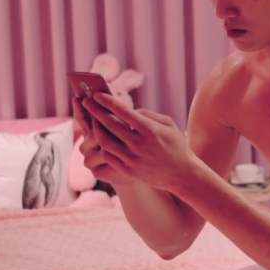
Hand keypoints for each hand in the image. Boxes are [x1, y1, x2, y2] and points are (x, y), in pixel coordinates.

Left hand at [80, 93, 200, 191]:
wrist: (182, 174)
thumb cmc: (177, 145)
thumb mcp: (169, 124)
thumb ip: (148, 115)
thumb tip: (129, 111)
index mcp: (150, 130)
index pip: (123, 112)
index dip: (108, 101)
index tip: (97, 94)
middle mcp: (139, 144)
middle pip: (109, 124)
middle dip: (95, 111)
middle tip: (87, 102)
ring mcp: (132, 158)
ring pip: (104, 140)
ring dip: (95, 128)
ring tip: (93, 120)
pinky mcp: (128, 170)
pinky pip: (108, 155)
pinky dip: (103, 145)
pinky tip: (102, 137)